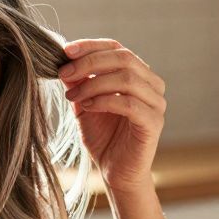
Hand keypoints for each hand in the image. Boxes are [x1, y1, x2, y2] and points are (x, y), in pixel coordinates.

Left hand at [59, 39, 165, 193]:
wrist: (115, 173)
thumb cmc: (103, 138)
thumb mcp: (84, 104)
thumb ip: (78, 82)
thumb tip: (63, 58)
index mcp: (138, 75)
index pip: (117, 48)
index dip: (91, 46)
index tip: (65, 50)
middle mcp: (152, 85)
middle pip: (123, 58)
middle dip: (89, 62)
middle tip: (64, 72)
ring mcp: (156, 103)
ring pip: (126, 78)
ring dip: (93, 83)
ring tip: (72, 95)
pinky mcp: (153, 122)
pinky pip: (128, 103)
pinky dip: (103, 101)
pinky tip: (87, 107)